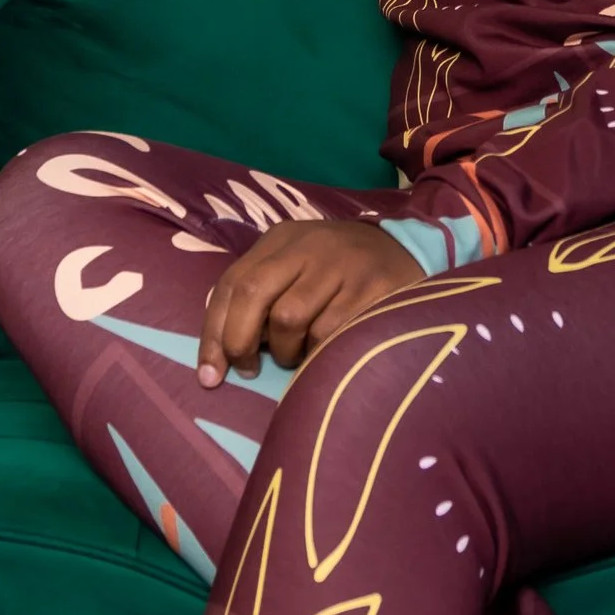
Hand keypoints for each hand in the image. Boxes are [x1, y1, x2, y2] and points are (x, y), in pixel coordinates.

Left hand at [197, 217, 420, 383]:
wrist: (404, 251)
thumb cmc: (336, 271)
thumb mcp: (295, 267)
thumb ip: (260, 296)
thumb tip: (221, 353)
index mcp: (281, 240)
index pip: (232, 284)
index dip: (213, 333)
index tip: (209, 375)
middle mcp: (307, 246)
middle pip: (253, 293)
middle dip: (240, 342)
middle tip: (248, 370)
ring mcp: (341, 265)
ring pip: (289, 318)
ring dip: (285, 351)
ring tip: (296, 355)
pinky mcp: (371, 288)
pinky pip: (329, 333)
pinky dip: (317, 353)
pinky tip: (322, 354)